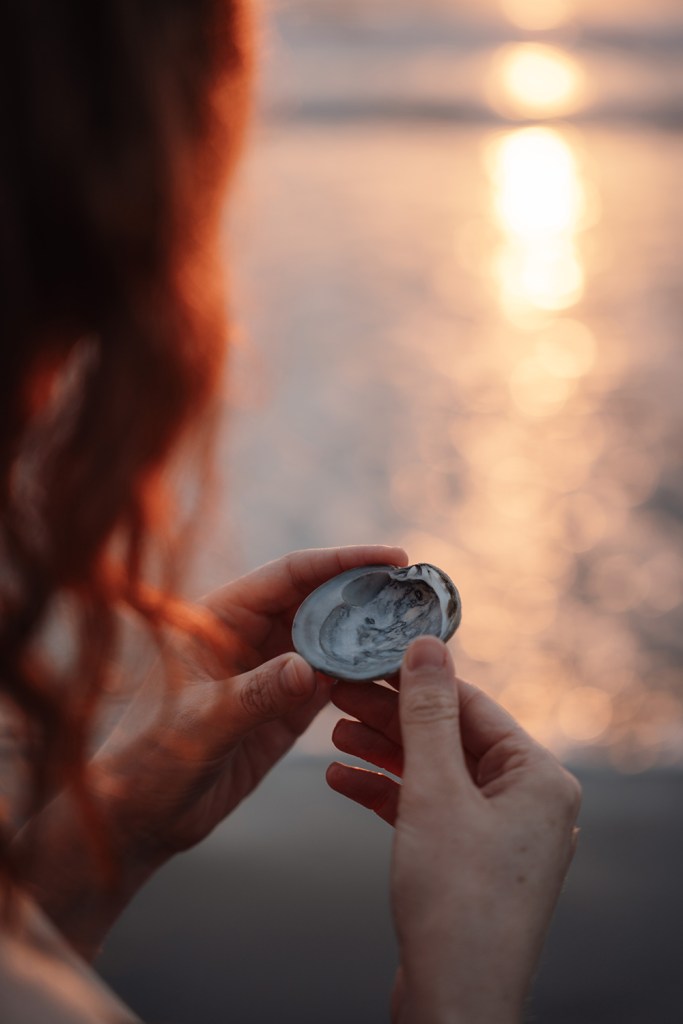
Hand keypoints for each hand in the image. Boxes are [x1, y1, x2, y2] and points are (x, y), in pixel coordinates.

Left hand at [16, 544, 407, 958]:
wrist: (141, 818)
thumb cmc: (148, 762)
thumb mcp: (199, 725)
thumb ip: (253, 695)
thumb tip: (308, 668)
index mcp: (217, 619)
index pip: (288, 576)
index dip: (341, 562)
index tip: (390, 558)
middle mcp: (247, 636)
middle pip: (318, 600)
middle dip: (366, 592)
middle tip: (416, 590)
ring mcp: (269, 670)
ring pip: (330, 638)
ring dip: (370, 632)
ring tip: (418, 626)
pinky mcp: (284, 708)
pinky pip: (332, 679)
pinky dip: (362, 674)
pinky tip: (394, 671)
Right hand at [327, 636, 580, 1023]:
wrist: (455, 1003)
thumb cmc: (457, 903)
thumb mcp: (435, 792)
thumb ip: (428, 714)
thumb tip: (428, 645)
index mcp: (539, 777)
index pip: (471, 705)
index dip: (415, 680)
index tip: (370, 661)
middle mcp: (527, 802)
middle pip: (450, 738)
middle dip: (391, 719)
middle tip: (340, 697)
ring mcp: (499, 835)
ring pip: (435, 774)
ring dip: (384, 753)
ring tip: (335, 735)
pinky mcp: (470, 862)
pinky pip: (429, 810)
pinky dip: (388, 794)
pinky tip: (344, 780)